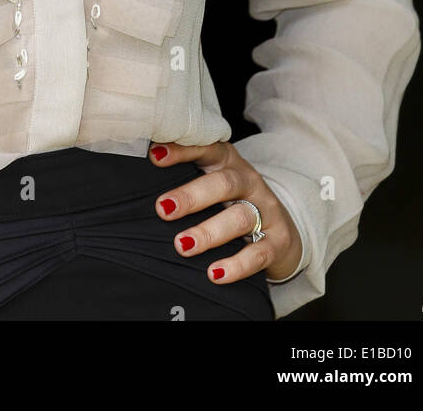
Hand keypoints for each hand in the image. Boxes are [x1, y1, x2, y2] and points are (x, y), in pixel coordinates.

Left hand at [149, 139, 302, 284]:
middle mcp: (249, 182)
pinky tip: (215, 273)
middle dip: (191, 196)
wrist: (283, 230)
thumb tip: (138, 179)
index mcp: (229, 163)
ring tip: (182, 244)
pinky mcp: (278, 242)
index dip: (182, 151)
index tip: (154, 156)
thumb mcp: (215, 182)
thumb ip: (186, 176)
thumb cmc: (234, 203)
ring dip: (209, 232)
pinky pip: (258, 254)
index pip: (207, 149)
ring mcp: (267, 212)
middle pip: (223, 184)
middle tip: (163, 208)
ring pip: (240, 218)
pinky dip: (236, 265)